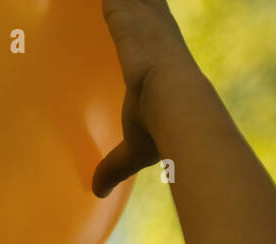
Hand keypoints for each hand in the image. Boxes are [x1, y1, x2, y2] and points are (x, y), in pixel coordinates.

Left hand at [92, 0, 201, 197]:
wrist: (176, 107)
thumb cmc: (162, 129)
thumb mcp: (135, 147)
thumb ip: (116, 164)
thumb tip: (98, 192)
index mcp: (163, 50)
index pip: (149, 22)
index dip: (140, 15)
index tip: (130, 12)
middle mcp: (156, 26)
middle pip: (139, 3)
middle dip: (126, 3)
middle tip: (114, 3)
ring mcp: (143, 15)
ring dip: (117, 0)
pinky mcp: (124, 10)